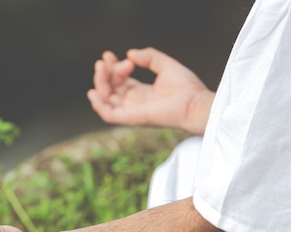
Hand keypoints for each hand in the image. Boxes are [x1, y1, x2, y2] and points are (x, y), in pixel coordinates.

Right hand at [87, 48, 213, 133]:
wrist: (195, 102)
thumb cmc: (186, 88)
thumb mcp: (166, 65)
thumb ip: (149, 57)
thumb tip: (130, 53)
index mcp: (141, 93)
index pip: (118, 82)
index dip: (111, 68)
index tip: (109, 55)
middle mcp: (134, 103)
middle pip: (109, 89)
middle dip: (104, 73)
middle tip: (107, 59)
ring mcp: (132, 111)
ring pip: (105, 100)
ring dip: (99, 83)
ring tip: (101, 68)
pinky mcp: (132, 118)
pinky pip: (108, 115)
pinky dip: (98, 105)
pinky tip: (94, 91)